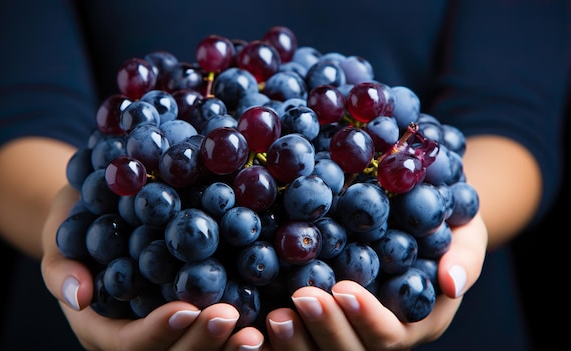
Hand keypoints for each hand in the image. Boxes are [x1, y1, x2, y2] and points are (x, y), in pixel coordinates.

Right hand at [41, 185, 265, 350]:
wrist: (98, 213)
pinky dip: (238, 334)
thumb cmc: (75, 226)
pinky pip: (212, 335)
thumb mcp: (59, 241)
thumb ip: (63, 269)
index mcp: (103, 328)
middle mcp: (136, 337)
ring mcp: (165, 330)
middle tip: (233, 320)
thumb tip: (78, 296)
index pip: (130, 345)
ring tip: (258, 331)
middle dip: (201, 343)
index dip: (159, 332)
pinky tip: (268, 320)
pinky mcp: (190, 316)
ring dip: (225, 348)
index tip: (188, 308)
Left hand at [263, 214, 486, 350]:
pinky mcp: (322, 323)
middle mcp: (379, 334)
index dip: (366, 318)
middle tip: (301, 297)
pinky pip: (301, 342)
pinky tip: (255, 328)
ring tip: (276, 317)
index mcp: (416, 322)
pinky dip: (277, 343)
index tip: (343, 289)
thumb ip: (464, 256)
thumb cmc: (446, 224)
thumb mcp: (467, 233)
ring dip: (298, 341)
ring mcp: (349, 331)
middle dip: (326, 329)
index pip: (389, 335)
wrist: (419, 216)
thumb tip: (452, 282)